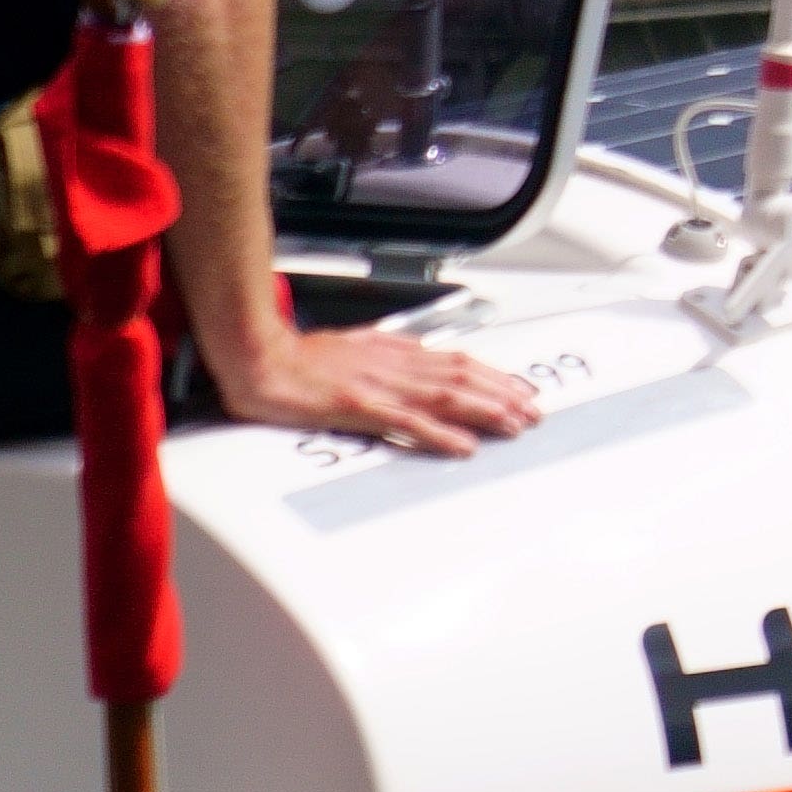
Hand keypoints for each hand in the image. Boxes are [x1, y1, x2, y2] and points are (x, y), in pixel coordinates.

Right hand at [226, 323, 538, 456]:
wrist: (258, 356)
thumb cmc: (299, 356)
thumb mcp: (355, 347)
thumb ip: (389, 354)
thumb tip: (418, 359)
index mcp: (395, 352)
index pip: (459, 363)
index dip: (495, 377)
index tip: (520, 391)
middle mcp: (395, 366)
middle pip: (463, 379)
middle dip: (504, 396)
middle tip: (533, 413)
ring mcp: (379, 385)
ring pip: (446, 397)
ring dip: (486, 412)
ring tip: (514, 426)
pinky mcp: (358, 406)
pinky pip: (408, 422)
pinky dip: (440, 434)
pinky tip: (463, 445)